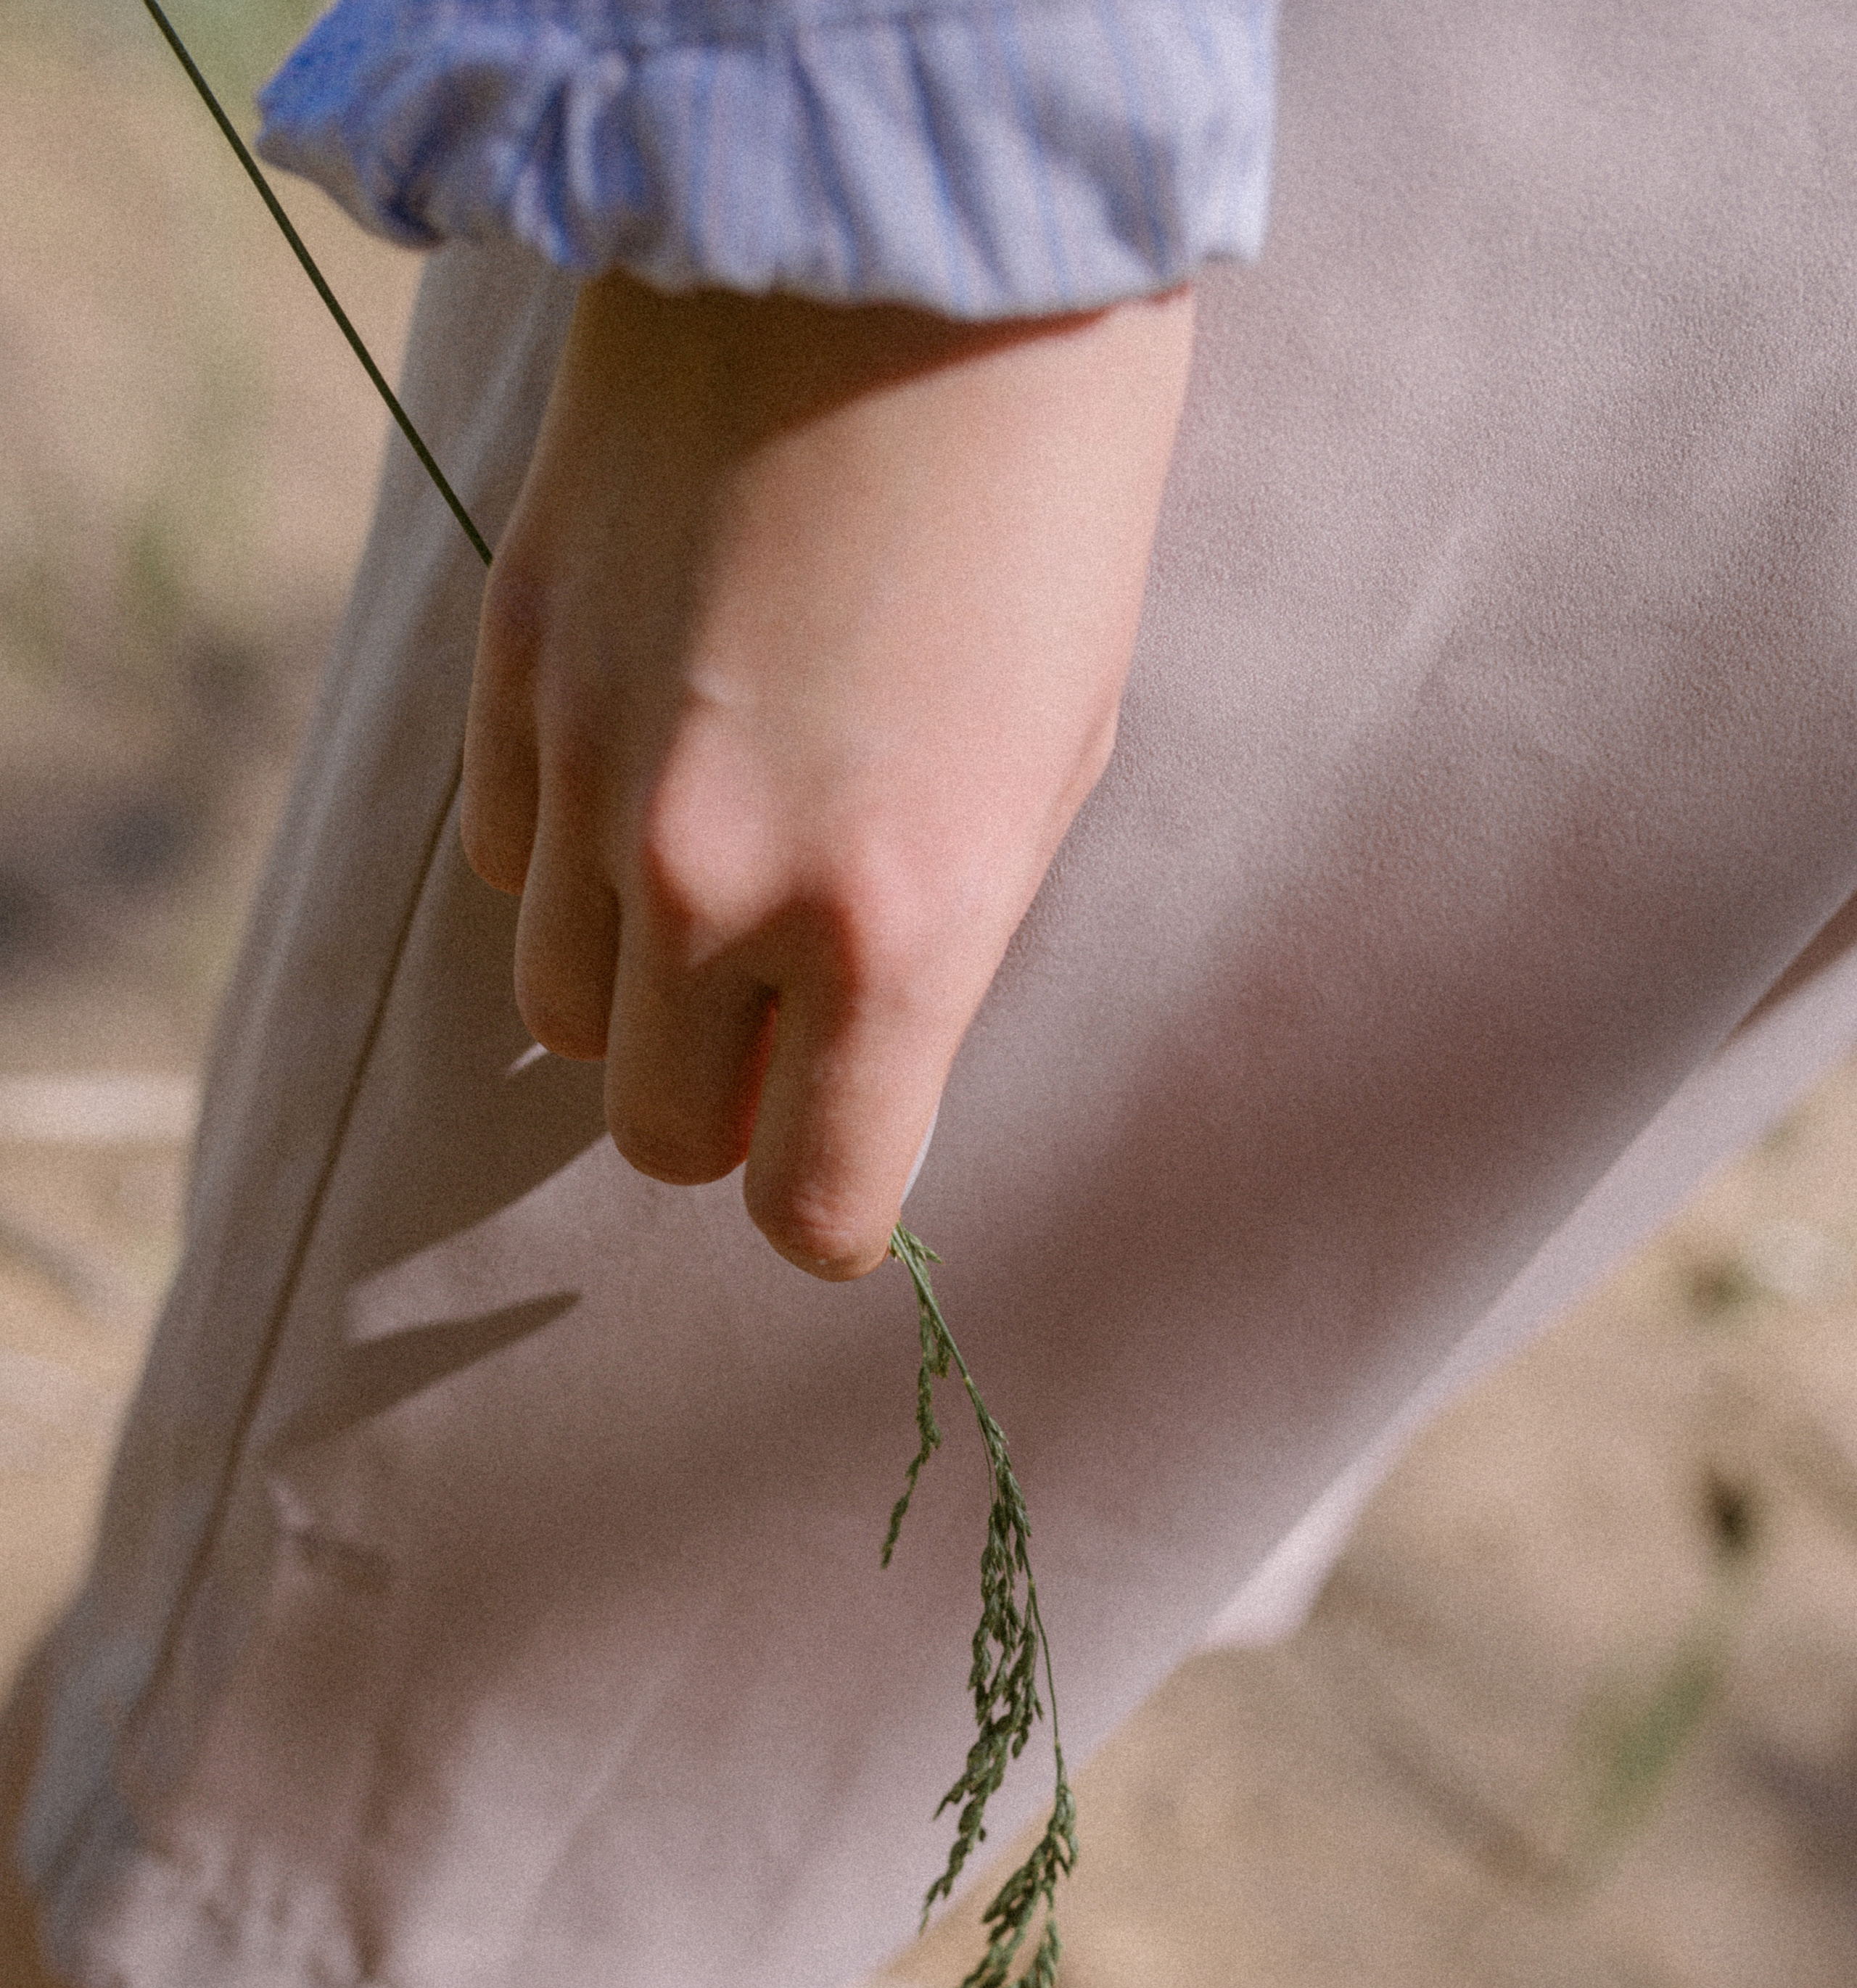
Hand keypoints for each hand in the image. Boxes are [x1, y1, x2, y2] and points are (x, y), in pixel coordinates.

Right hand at [461, 269, 1195, 1276]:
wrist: (908, 231)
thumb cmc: (1042, 493)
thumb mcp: (1054, 759)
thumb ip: (936, 940)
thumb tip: (853, 1046)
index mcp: (896, 925)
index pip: (809, 1204)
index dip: (828, 1203)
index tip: (842, 1164)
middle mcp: (716, 883)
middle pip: (659, 1135)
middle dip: (722, 1110)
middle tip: (776, 1027)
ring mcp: (591, 774)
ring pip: (552, 1012)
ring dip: (627, 993)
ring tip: (704, 880)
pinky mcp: (508, 662)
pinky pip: (501, 858)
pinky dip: (562, 856)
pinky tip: (642, 759)